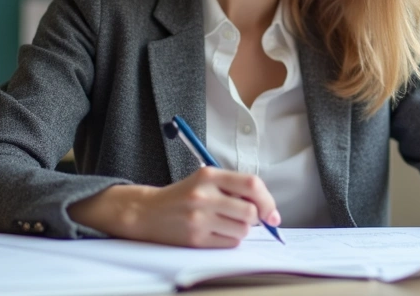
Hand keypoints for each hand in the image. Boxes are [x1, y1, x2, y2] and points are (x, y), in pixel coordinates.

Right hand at [67, 167, 280, 247]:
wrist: (147, 212)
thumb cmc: (183, 196)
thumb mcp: (206, 180)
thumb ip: (236, 188)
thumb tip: (270, 211)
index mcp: (209, 175)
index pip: (251, 184)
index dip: (268, 200)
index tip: (272, 213)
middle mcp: (204, 195)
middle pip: (250, 211)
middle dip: (254, 218)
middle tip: (244, 217)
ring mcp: (199, 218)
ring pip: (242, 230)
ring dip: (241, 230)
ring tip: (225, 223)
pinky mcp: (195, 238)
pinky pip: (229, 243)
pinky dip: (229, 240)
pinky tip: (216, 232)